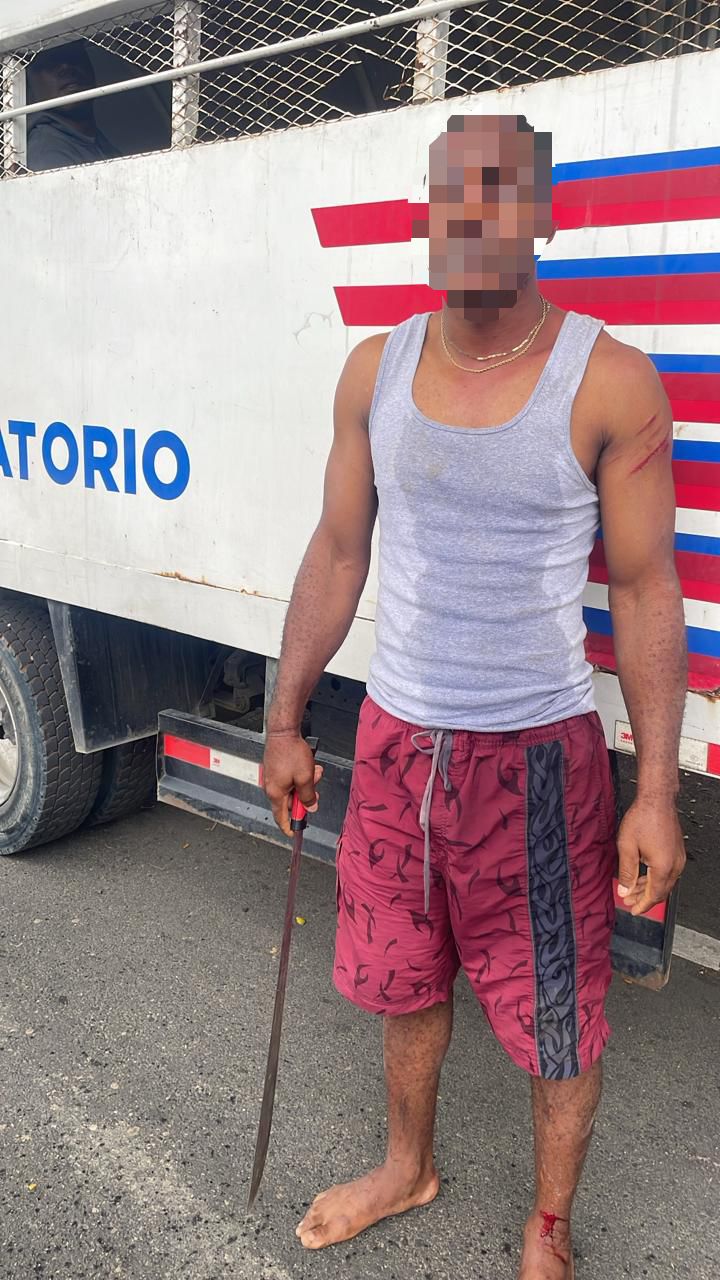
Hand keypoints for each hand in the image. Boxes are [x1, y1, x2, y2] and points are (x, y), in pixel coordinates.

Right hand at [263, 730, 322, 836]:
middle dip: (305, 797)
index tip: (294, 833)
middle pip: (290, 802)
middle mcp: (271, 787)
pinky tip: (308, 766)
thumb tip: (310, 807)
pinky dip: (301, 776)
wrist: (282, 732)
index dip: (289, 827)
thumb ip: (308, 796)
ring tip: (314, 772)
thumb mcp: (305, 778)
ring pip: (293, 788)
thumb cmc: (291, 752)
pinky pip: (290, 779)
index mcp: (276, 793)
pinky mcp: (276, 769)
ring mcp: (273, 778)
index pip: (281, 817)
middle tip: (315, 791)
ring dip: (306, 784)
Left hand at [616, 797, 685, 915]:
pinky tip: (642, 876)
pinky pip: (667, 871)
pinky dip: (654, 877)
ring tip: (631, 889)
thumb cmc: (643, 817)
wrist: (657, 799)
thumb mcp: (627, 847)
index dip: (643, 905)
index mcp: (663, 867)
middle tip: (628, 900)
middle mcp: (675, 864)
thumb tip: (624, 890)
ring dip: (648, 887)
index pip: (654, 895)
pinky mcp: (676, 851)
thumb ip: (626, 872)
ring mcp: (678, 858)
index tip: (633, 910)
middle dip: (643, 898)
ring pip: (664, 882)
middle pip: (661, 891)